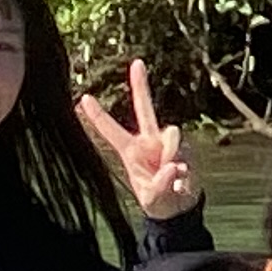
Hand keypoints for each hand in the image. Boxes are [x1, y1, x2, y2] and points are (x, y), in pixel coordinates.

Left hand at [76, 60, 203, 221]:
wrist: (179, 208)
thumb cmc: (158, 201)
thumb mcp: (153, 197)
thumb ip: (161, 182)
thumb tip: (174, 165)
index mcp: (131, 152)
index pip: (111, 131)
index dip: (98, 115)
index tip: (83, 97)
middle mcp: (149, 142)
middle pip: (145, 109)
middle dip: (141, 85)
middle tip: (137, 62)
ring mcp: (168, 143)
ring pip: (172, 135)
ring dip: (172, 154)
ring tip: (173, 177)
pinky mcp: (187, 149)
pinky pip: (187, 153)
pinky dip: (187, 169)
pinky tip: (183, 181)